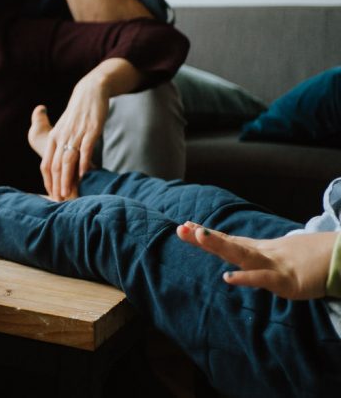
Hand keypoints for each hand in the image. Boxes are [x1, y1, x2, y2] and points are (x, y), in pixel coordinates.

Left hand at [34, 76, 107, 200]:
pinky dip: (84, 162)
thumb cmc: (77, 115)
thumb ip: (62, 146)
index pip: (46, 164)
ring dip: (68, 178)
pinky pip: (85, 149)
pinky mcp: (91, 130)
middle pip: (55, 164)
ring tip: (69, 192)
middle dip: (57, 184)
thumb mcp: (64, 129)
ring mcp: (76, 134)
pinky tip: (85, 174)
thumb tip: (62, 166)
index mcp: (53, 137)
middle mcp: (62, 136)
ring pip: (68, 160)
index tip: (51, 195)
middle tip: (59, 200)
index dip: (48, 181)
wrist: (89, 93)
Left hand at [177, 223, 336, 299]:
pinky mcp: (286, 281)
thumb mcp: (279, 257)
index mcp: (260, 250)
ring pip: (242, 254)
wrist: (340, 258)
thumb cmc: (308, 260)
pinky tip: (227, 278)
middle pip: (229, 244)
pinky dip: (245, 278)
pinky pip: (262, 279)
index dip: (207, 234)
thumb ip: (258, 258)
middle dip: (205, 238)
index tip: (184, 226)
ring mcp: (273, 265)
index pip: (229, 240)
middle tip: (182, 229)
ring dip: (219, 245)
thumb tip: (241, 262)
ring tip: (199, 236)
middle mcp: (263, 254)